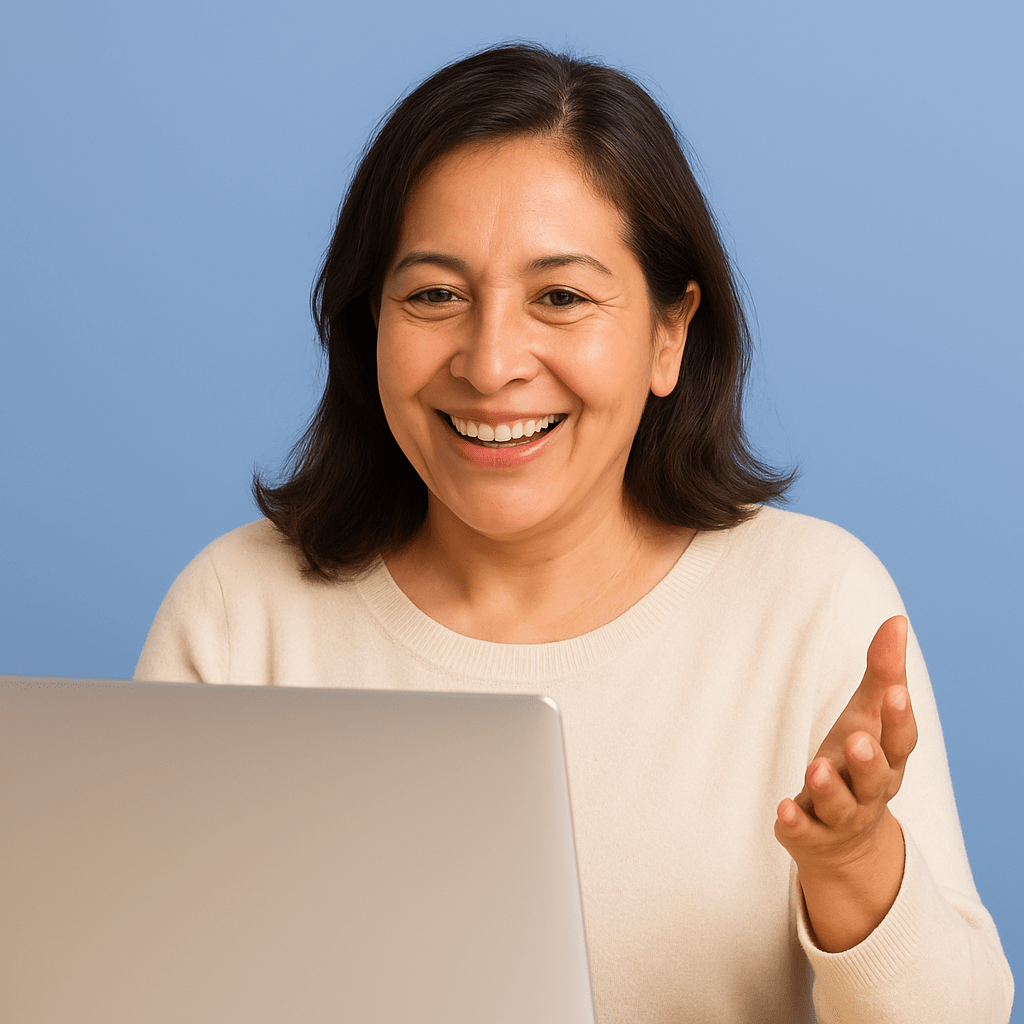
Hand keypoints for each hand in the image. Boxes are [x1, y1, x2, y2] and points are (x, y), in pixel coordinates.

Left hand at [774, 614, 917, 951]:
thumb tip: (897, 620)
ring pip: (840, 806)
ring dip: (830, 789)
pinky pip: (804, 831)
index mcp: (889, 759)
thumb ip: (883, 672)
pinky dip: (795, 821)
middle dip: (868, 760)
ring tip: (816, 768)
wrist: (845, 842)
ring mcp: (840, 816)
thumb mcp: (867, 715)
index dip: (899, 717)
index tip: (895, 691)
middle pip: (876, 777)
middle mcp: (871, 791)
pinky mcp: (810, 834)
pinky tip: (784, 808)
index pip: (900, 739)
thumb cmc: (858, 761)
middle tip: (857, 739)